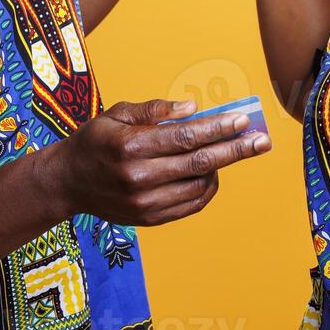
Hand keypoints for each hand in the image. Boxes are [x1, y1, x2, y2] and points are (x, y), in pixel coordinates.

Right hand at [54, 98, 270, 225]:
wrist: (67, 183)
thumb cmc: (95, 141)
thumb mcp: (117, 114)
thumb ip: (155, 110)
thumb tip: (192, 109)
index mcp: (129, 146)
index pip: (185, 137)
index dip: (218, 128)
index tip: (243, 119)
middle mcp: (138, 178)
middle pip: (198, 163)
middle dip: (235, 150)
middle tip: (263, 140)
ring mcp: (144, 203)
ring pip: (199, 186)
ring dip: (220, 168)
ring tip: (229, 151)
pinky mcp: (149, 219)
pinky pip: (191, 205)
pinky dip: (207, 188)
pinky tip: (212, 173)